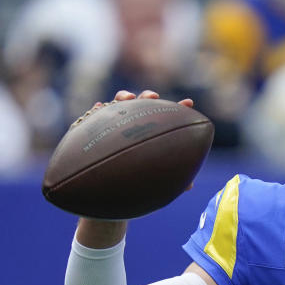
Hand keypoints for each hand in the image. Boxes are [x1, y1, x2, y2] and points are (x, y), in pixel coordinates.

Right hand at [72, 90, 196, 243]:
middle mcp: (133, 123)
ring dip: (123, 97)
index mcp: (151, 131)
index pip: (166, 116)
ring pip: (118, 104)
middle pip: (142, 104)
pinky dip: (97, 110)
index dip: (177, 108)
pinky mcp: (96, 127)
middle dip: (147, 97)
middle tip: (154, 97)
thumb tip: (189, 187)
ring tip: (127, 98)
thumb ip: (169, 177)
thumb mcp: (155, 178)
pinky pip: (94, 116)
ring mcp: (115, 122)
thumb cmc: (137, 180)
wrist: (109, 188)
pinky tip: (98, 108)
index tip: (189, 103)